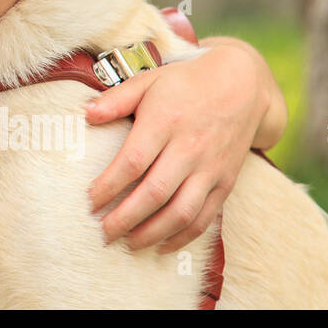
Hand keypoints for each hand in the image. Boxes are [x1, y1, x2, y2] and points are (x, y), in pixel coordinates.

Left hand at [85, 43, 269, 252]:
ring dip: (153, 233)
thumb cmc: (185, 83)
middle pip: (155, 193)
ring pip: (182, 212)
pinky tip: (162, 246)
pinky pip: (206, 217)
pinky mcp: (226, 182)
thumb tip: (86, 115)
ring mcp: (210, 168)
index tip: (90, 201)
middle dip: (126, 218)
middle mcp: (190, 148)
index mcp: (165, 121)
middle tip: (103, 232)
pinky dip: (183, 237)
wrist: (242, 86)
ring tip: (128, 244)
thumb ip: (116, 99)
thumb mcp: (148, 81)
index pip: (133, 161)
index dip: (109, 186)